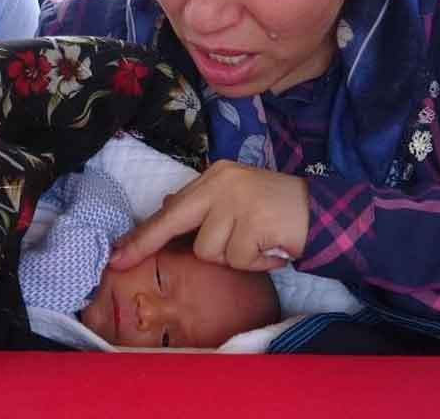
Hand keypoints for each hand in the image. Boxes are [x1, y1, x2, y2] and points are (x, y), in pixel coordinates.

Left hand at [108, 160, 310, 272]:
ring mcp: (238, 201)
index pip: (172, 207)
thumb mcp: (236, 199)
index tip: (116, 253)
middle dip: (145, 243)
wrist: (323, 212)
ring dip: (232, 258)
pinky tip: (270, 249)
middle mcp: (223, 183)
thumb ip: (204, 205)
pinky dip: (254, 264)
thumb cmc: (276, 209)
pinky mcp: (255, 222)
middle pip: (174, 221)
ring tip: (257, 244)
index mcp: (215, 176)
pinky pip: (237, 260)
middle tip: (119, 261)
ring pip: (209, 251)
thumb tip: (166, 205)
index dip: (143, 233)